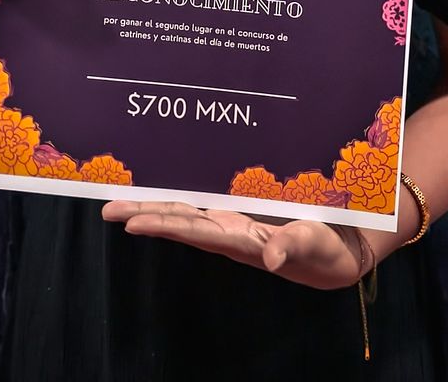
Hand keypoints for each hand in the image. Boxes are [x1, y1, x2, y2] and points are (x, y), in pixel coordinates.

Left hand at [101, 199, 369, 289]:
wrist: (341, 249)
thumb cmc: (327, 249)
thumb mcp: (313, 246)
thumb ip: (291, 248)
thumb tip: (270, 260)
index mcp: (241, 240)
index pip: (194, 232)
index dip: (162, 226)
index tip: (130, 223)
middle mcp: (228, 231)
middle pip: (178, 222)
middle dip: (143, 215)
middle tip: (106, 208)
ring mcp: (232, 221)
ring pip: (184, 211)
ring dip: (152, 206)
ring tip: (119, 201)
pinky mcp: (241, 211)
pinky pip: (202, 201)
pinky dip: (177, 195)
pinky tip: (158, 187)